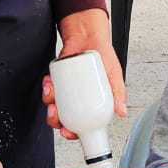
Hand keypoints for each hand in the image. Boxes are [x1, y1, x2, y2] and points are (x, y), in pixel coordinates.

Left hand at [43, 8, 127, 140]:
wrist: (89, 35)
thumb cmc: (103, 56)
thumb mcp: (113, 75)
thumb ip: (118, 92)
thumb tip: (121, 111)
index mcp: (91, 104)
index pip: (81, 125)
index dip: (72, 132)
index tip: (67, 132)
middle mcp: (77, 100)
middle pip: (63, 119)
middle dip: (55, 119)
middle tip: (55, 112)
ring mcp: (66, 90)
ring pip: (53, 105)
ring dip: (48, 102)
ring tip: (52, 93)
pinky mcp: (57, 79)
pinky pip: (48, 88)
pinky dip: (46, 87)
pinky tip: (49, 82)